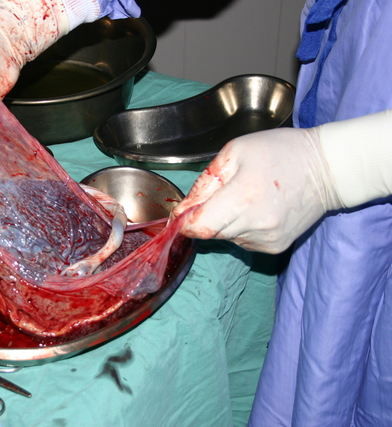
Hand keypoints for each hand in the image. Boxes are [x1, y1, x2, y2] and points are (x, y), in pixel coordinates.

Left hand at [173, 127, 340, 252]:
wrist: (328, 169)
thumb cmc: (281, 152)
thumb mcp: (236, 151)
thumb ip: (205, 181)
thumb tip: (185, 208)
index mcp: (243, 197)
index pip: (199, 226)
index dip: (184, 222)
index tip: (181, 213)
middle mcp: (255, 224)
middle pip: (210, 233)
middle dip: (206, 217)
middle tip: (222, 193)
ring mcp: (267, 239)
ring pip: (226, 237)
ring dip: (225, 221)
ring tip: (247, 197)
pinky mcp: (275, 247)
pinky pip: (243, 241)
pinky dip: (242, 228)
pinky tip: (258, 209)